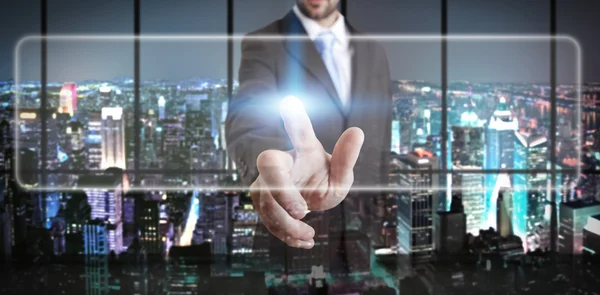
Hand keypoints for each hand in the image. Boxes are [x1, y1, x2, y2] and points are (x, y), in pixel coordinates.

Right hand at [250, 96, 363, 248]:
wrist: (305, 200)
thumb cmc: (322, 180)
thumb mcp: (340, 176)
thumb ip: (346, 159)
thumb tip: (358, 131)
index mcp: (303, 150)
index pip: (300, 132)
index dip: (295, 119)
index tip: (289, 101)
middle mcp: (280, 162)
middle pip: (268, 165)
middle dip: (281, 190)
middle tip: (302, 211)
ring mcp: (265, 182)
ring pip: (265, 200)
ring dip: (286, 223)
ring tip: (310, 235)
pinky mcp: (261, 203)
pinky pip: (267, 220)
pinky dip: (286, 235)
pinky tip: (305, 241)